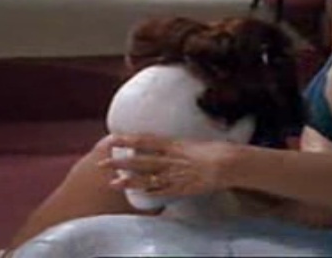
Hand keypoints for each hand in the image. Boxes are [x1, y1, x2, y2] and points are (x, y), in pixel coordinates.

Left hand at [100, 133, 237, 198]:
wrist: (229, 162)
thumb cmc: (214, 149)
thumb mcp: (191, 142)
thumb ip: (175, 144)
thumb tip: (163, 143)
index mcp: (173, 144)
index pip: (144, 140)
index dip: (127, 140)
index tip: (111, 138)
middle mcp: (170, 159)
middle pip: (140, 160)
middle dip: (120, 162)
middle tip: (102, 163)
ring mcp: (175, 174)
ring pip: (147, 178)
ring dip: (129, 181)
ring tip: (113, 182)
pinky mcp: (182, 187)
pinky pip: (162, 191)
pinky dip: (150, 192)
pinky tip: (138, 193)